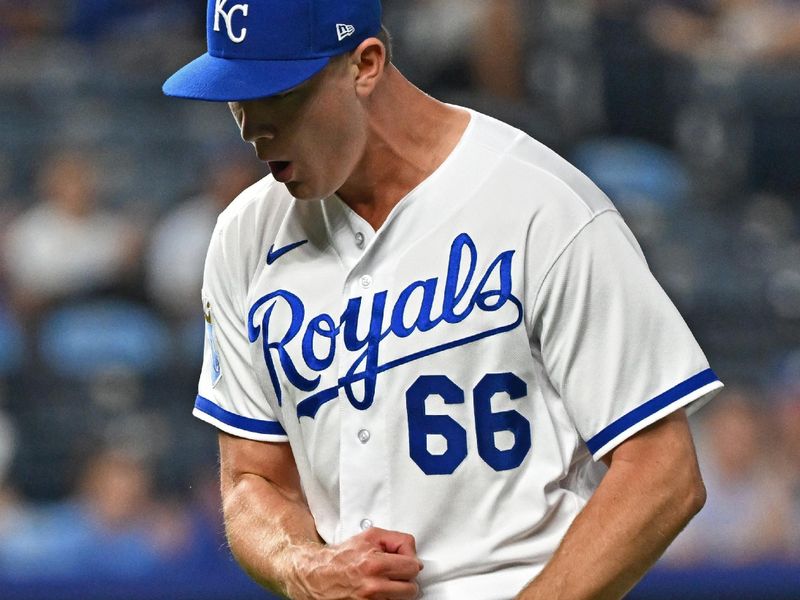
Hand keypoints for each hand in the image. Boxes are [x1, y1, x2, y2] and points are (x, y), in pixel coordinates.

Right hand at [287, 527, 422, 599]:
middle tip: (393, 574)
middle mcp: (373, 587)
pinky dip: (385, 599)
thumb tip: (412, 551)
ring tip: (382, 583)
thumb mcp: (370, 536)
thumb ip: (396, 539)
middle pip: (411, 589)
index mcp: (375, 564)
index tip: (405, 562)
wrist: (317, 574)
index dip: (411, 562)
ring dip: (395, 593)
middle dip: (405, 580)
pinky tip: (376, 592)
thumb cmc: (342, 556)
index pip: (413, 567)